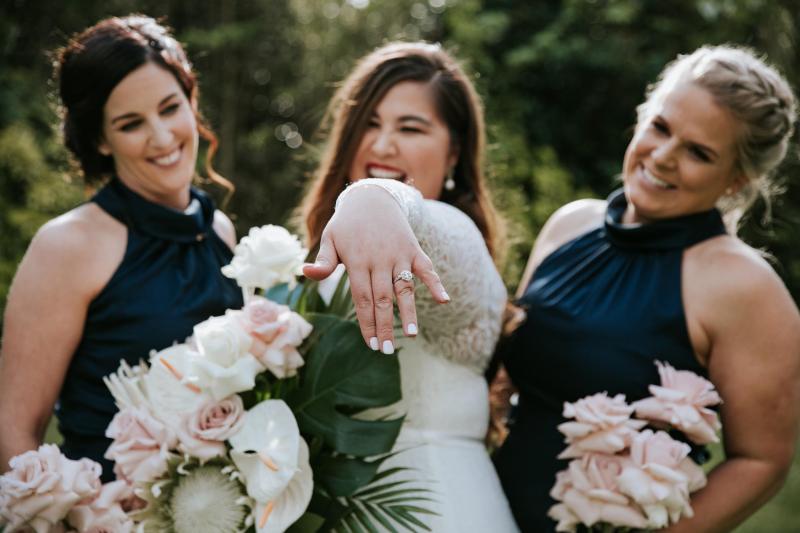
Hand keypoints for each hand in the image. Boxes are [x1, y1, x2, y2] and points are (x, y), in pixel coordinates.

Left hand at [303, 185, 448, 352]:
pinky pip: (427, 268)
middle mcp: (379, 259)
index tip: (371, 345)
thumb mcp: (330, 239)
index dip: (367, 323)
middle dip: (385, 326)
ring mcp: (399, 254)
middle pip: (383, 299)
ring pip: (405, 287)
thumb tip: (306, 273)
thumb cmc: (347, 224)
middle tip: (387, 350)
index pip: (363, 298)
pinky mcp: (413, 249)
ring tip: (411, 334)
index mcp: (357, 261)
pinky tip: (444, 301)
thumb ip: (324, 261)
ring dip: (409, 312)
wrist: (372, 197)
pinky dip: (436, 283)